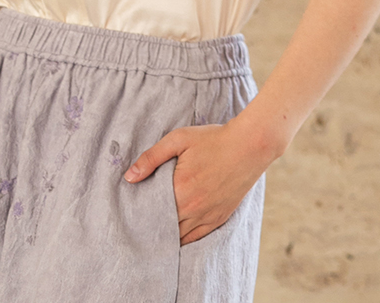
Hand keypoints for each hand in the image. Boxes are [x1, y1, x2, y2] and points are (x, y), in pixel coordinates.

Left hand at [124, 121, 276, 244]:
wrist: (250, 145)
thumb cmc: (213, 140)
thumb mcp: (178, 139)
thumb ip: (151, 157)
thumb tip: (129, 177)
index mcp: (180, 189)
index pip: (151, 212)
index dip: (140, 215)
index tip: (131, 215)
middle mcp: (194, 208)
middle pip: (164, 227)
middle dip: (151, 227)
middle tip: (138, 226)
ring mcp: (208, 216)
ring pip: (180, 237)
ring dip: (167, 236)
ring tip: (154, 234)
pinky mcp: (220, 218)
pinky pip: (198, 237)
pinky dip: (185, 239)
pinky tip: (176, 237)